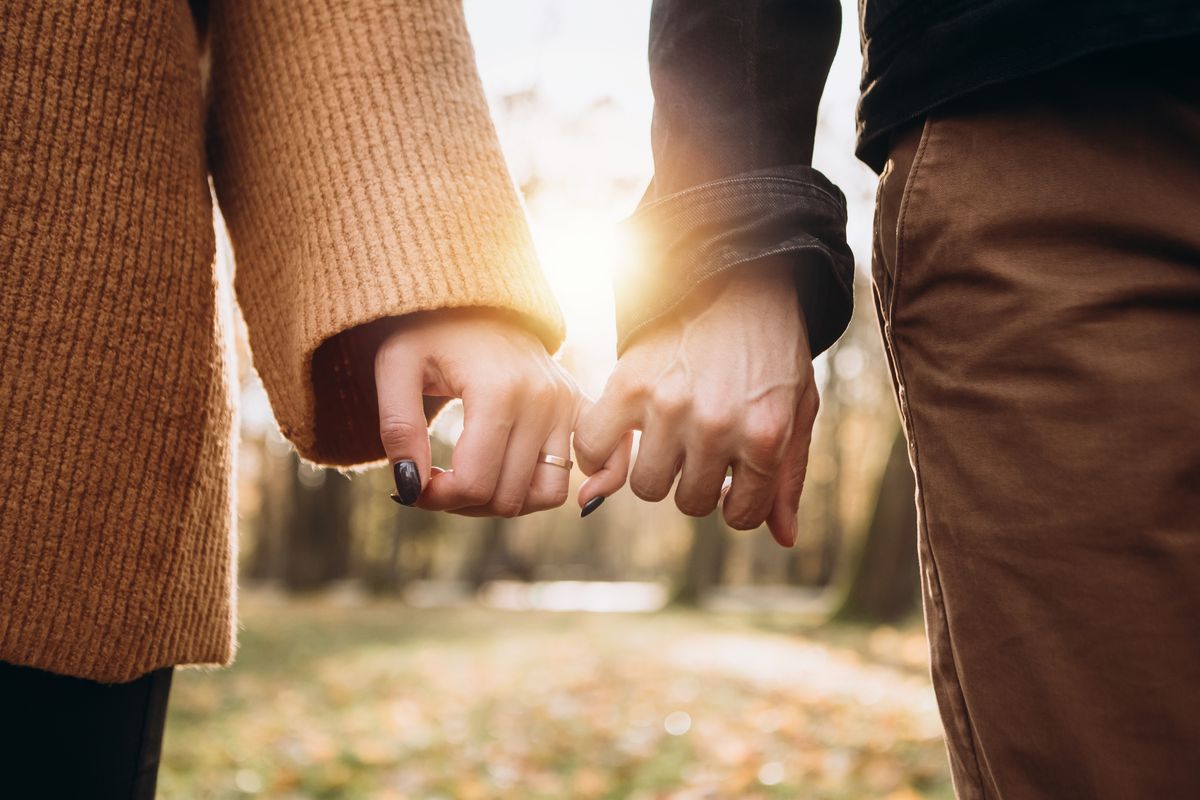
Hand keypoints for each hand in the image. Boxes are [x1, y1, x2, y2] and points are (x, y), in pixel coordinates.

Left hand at [374, 308, 580, 516]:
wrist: (477, 297)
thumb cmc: (429, 331)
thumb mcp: (396, 367)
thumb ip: (398, 428)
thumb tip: (409, 488)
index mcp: (499, 391)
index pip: (475, 483)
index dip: (437, 498)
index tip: (415, 484)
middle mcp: (543, 400)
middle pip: (508, 497)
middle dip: (463, 502)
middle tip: (436, 481)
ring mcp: (566, 405)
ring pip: (546, 494)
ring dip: (505, 502)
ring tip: (472, 478)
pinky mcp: (578, 406)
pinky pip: (595, 463)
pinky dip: (565, 486)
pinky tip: (526, 486)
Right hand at [574, 259, 818, 545]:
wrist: (739, 281)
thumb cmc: (774, 351)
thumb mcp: (797, 411)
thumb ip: (789, 477)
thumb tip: (783, 539)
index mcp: (765, 436)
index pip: (741, 515)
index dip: (737, 503)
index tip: (734, 480)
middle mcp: (716, 426)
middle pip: (691, 502)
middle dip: (699, 483)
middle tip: (703, 449)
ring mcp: (669, 405)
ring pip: (648, 485)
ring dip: (659, 469)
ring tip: (671, 437)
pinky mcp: (629, 384)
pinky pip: (596, 448)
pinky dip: (601, 454)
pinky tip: (623, 440)